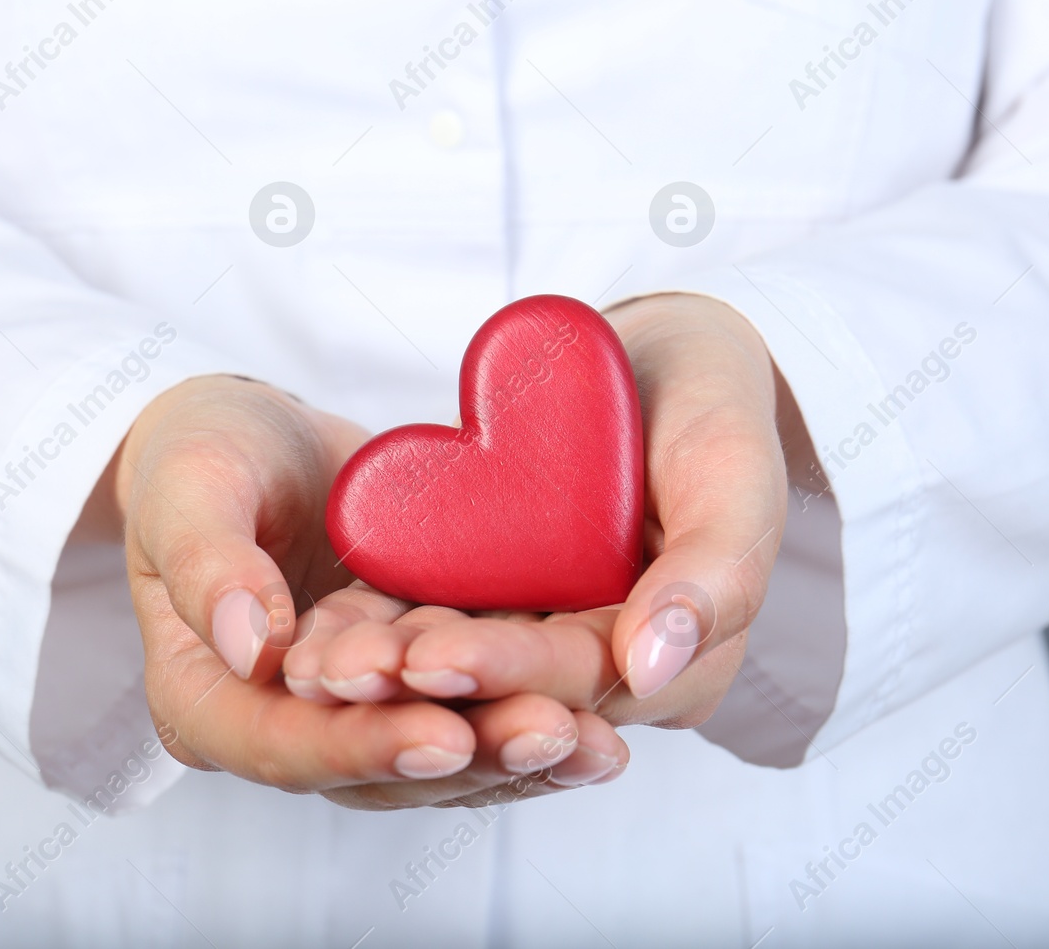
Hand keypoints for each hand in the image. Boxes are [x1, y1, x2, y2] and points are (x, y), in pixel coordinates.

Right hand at [84, 375, 626, 808]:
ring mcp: (352, 717)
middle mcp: (283, 732)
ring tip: (599, 742)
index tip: (447, 734)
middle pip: (379, 771)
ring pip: (438, 758)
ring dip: (518, 756)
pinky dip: (531, 716)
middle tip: (556, 734)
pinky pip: (472, 713)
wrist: (249, 443)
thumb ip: (207, 564)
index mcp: (207, 706)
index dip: (368, 747)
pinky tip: (603, 715)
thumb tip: (249, 647)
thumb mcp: (187, 489)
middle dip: (473, 760)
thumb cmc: (200, 458)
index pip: (288, 748)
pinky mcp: (410, 688)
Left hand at [300, 293, 798, 731]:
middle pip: (508, 689)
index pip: (583, 680)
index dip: (506, 672)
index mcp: (679, 667)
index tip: (429, 657)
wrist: (666, 359)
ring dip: (387, 669)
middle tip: (340, 672)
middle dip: (423, 684)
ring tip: (314, 662)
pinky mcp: (495, 605)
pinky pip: (432, 622)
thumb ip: (715, 574)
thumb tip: (650, 671)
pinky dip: (379, 627)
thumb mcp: (735, 475)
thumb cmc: (716, 406)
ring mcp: (545, 637)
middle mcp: (608, 672)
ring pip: (460, 667)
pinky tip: (318, 629)